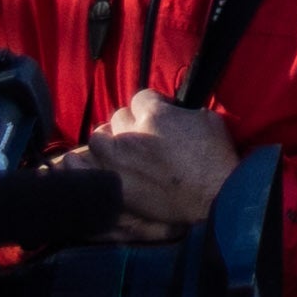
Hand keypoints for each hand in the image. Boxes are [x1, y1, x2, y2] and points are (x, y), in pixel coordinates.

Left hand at [64, 87, 241, 236]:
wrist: (213, 199)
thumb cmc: (216, 160)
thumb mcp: (209, 120)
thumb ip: (183, 111)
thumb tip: (175, 111)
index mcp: (156, 114)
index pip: (141, 97)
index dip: (152, 106)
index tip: (160, 116)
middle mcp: (131, 133)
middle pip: (118, 117)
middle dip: (131, 124)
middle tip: (144, 138)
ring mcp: (117, 160)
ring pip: (98, 139)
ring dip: (109, 142)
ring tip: (122, 153)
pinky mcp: (113, 185)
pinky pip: (81, 168)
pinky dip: (80, 164)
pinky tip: (81, 164)